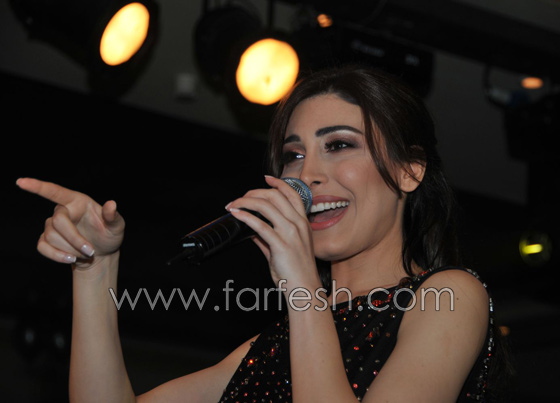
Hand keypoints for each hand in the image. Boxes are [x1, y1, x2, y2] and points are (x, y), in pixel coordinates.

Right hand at [16, 178, 124, 269]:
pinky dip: (57, 256)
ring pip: (52, 237)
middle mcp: (63, 210)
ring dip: (71, 249)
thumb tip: (111, 205)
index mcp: (77, 201)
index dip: (38, 186)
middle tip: (90, 251)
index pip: (55, 191)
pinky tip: (71, 259)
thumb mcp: (117, 226)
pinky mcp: (46, 239)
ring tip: (86, 253)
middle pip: (57, 222)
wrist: (101, 253)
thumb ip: (113, 216)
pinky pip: (43, 247)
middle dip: (74, 239)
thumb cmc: (109, 235)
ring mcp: (52, 225)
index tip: (21, 182)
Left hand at [226, 176, 320, 290]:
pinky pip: (260, 225)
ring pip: (266, 205)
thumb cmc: (296, 272)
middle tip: (240, 199)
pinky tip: (236, 215)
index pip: (292, 194)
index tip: (266, 179)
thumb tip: (252, 230)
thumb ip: (267, 238)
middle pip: (275, 196)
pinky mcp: (281, 244)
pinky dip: (245, 216)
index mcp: (302, 223)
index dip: (278, 183)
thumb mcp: (283, 250)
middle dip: (254, 193)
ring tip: (233, 205)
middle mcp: (298, 224)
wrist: (304, 289)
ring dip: (245, 202)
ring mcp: (291, 233)